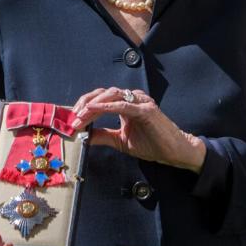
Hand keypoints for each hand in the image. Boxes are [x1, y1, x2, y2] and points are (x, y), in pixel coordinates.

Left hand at [70, 87, 205, 172]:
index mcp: (125, 104)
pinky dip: (107, 105)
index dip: (84, 108)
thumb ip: (103, 136)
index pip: (99, 99)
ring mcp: (140, 101)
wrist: (174, 152)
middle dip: (84, 104)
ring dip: (93, 105)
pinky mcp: (146, 109)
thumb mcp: (120, 141)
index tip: (71, 120)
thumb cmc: (151, 144)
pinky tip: (95, 109)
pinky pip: (123, 104)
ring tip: (81, 116)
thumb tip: (84, 136)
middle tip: (73, 118)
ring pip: (111, 95)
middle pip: (102, 93)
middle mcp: (132, 98)